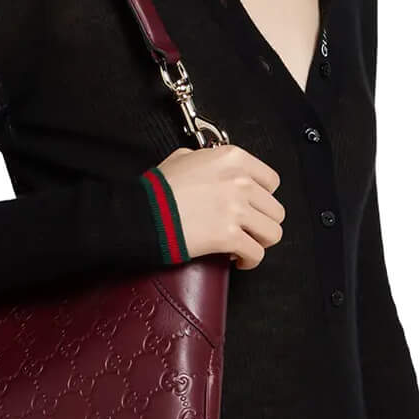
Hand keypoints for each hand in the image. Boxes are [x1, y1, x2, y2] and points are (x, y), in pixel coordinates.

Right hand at [156, 142, 284, 268]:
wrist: (143, 213)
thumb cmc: (158, 189)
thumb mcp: (182, 158)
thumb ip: (204, 159)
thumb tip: (208, 165)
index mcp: (233, 159)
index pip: (271, 181)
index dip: (263, 198)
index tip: (252, 207)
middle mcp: (241, 182)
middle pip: (275, 209)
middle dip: (261, 222)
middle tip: (246, 230)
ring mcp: (236, 209)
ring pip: (272, 233)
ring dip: (259, 242)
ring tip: (245, 245)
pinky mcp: (229, 236)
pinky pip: (256, 254)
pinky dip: (249, 260)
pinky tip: (237, 259)